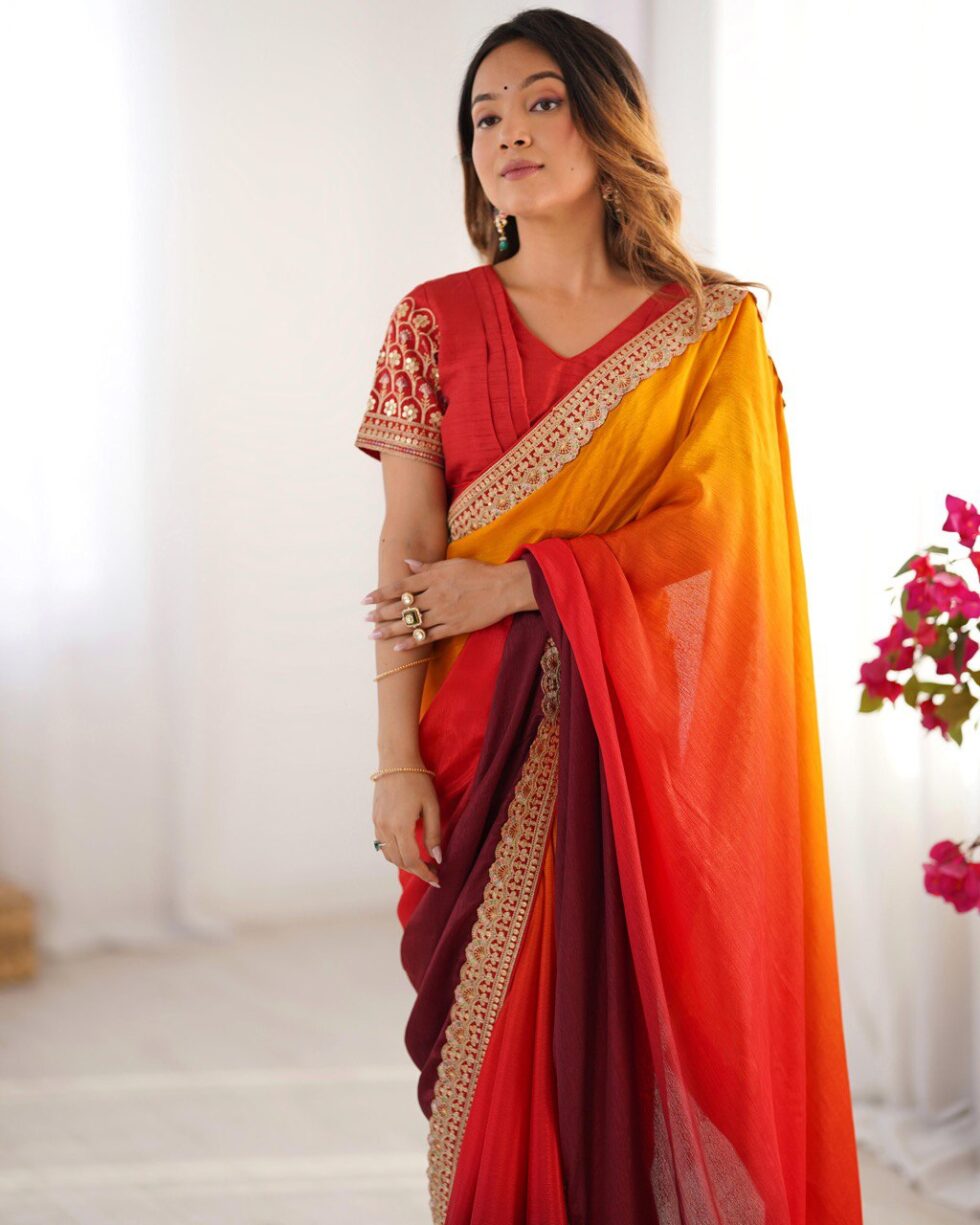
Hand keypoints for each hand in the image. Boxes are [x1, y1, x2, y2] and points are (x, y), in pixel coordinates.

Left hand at [362, 557, 535, 650]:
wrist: (503, 588)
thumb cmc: (479, 573)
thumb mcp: (452, 564)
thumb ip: (428, 567)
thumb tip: (407, 564)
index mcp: (433, 578)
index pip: (400, 586)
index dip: (381, 593)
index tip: (366, 600)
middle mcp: (435, 596)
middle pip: (402, 606)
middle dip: (381, 613)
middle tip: (366, 620)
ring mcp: (443, 613)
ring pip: (411, 623)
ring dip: (390, 630)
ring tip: (374, 635)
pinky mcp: (453, 627)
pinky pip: (428, 637)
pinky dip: (411, 642)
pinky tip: (397, 647)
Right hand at [372, 770, 440, 887]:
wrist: (396, 760)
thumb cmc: (418, 780)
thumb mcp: (432, 806)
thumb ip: (433, 834)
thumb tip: (437, 858)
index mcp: (400, 826)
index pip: (412, 861)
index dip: (425, 874)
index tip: (437, 880)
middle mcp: (385, 828)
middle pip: (399, 862)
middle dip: (416, 871)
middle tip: (433, 873)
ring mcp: (377, 824)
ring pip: (389, 855)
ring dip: (404, 864)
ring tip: (422, 864)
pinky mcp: (375, 819)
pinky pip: (383, 844)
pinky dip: (395, 853)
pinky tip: (408, 850)